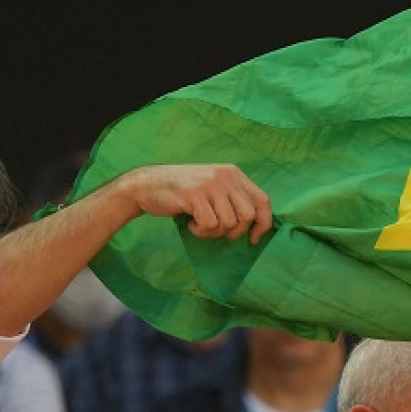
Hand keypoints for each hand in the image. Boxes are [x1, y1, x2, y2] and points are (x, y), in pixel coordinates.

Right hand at [120, 164, 273, 241]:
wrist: (146, 185)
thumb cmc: (183, 192)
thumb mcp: (214, 188)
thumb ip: (233, 199)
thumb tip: (258, 227)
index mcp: (233, 173)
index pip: (263, 201)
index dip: (263, 223)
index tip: (253, 238)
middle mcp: (225, 176)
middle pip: (248, 216)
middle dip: (235, 232)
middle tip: (217, 231)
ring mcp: (210, 184)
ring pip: (228, 224)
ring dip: (213, 232)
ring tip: (199, 224)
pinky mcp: (195, 194)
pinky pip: (209, 225)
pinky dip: (200, 231)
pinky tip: (190, 223)